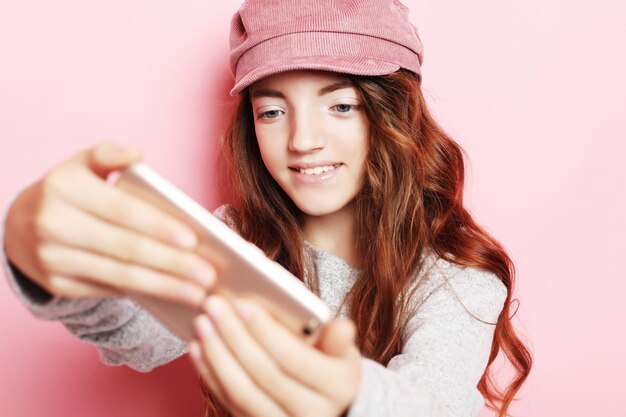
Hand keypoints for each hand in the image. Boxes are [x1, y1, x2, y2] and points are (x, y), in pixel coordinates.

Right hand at [4, 140, 215, 305]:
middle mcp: (54, 224)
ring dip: (164, 287)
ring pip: (120, 276)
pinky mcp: (57, 286)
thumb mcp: (83, 164)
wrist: (21, 226)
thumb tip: (138, 152)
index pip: (122, 210)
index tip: (194, 240)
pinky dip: (144, 294)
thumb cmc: (69, 191)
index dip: (159, 227)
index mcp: (65, 188)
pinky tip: (172, 297)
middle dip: (171, 264)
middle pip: (125, 249)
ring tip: (198, 293)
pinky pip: (108, 291)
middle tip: (208, 275)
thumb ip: (110, 155)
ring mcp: (53, 259)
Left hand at [188, 295, 361, 416]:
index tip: (241, 303)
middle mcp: (311, 414)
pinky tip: (198, 348)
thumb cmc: (332, 369)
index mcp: (337, 388)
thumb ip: (337, 339)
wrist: (328, 409)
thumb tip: (342, 327)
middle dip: (234, 337)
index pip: (293, 358)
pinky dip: (210, 374)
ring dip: (216, 355)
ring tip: (201, 324)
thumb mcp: (344, 353)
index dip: (265, 332)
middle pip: (263, 374)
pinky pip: (230, 402)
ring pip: (241, 392)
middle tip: (212, 306)